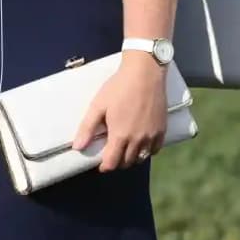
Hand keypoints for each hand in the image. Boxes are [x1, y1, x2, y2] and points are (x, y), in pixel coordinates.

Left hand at [72, 57, 167, 171]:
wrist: (145, 72)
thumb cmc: (119, 87)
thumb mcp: (98, 105)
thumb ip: (87, 128)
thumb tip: (77, 147)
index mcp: (120, 135)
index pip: (112, 163)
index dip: (104, 167)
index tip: (100, 164)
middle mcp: (138, 140)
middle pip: (127, 163)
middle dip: (117, 163)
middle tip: (111, 155)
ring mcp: (152, 136)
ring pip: (141, 158)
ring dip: (131, 158)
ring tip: (124, 151)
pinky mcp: (162, 129)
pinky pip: (155, 150)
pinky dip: (147, 152)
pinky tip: (140, 145)